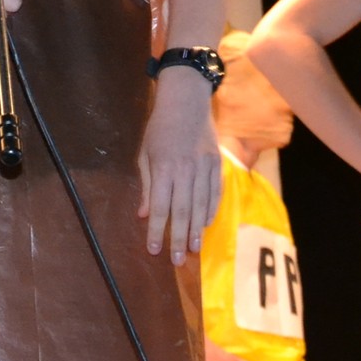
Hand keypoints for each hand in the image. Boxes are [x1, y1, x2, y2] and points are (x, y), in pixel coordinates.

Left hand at [137, 65, 221, 265]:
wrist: (186, 100)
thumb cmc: (160, 128)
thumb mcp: (145, 154)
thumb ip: (146, 186)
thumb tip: (143, 215)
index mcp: (164, 168)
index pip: (159, 207)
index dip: (156, 230)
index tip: (153, 249)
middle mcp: (185, 170)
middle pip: (182, 211)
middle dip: (179, 238)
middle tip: (177, 260)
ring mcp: (204, 167)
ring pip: (201, 205)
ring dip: (197, 230)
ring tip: (194, 249)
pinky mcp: (217, 163)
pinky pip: (215, 193)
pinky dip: (211, 211)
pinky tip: (205, 225)